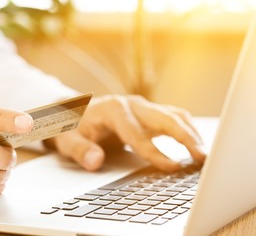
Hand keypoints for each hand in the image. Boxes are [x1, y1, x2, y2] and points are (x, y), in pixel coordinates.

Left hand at [45, 95, 205, 171]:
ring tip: (204, 153)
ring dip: (190, 132)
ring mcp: (141, 107)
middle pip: (164, 117)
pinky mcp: (147, 113)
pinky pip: (172, 117)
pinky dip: (186, 129)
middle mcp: (131, 104)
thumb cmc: (72, 126)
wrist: (73, 113)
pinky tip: (195, 144)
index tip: (171, 166)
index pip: (136, 133)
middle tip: (202, 156)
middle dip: (184, 136)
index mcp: (112, 109)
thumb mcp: (68, 139)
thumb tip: (96, 161)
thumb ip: (81, 150)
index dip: (154, 151)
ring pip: (173, 115)